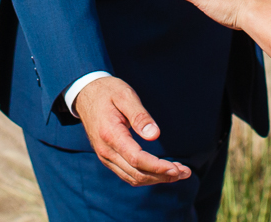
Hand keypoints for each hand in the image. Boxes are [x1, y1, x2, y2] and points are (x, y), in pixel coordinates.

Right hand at [73, 77, 190, 186]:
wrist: (85, 94)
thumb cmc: (108, 91)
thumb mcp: (125, 95)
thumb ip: (140, 115)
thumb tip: (155, 135)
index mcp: (110, 134)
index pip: (136, 159)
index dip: (157, 167)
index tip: (176, 169)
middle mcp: (106, 151)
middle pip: (137, 173)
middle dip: (162, 176)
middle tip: (185, 172)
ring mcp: (105, 157)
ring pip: (133, 178)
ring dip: (156, 179)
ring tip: (179, 173)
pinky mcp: (109, 158)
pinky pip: (128, 174)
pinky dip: (147, 176)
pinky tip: (161, 171)